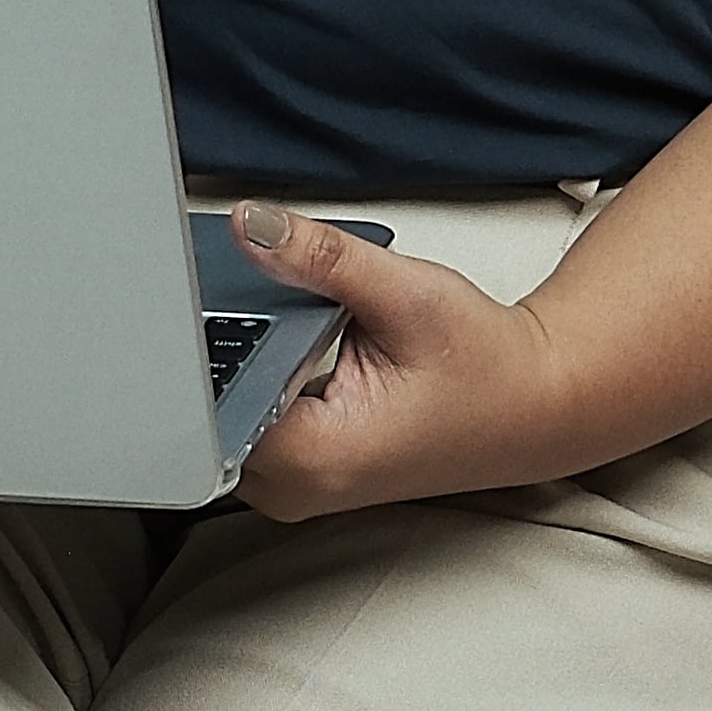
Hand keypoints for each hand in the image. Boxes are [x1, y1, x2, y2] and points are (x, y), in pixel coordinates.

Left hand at [225, 204, 597, 520]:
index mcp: (315, 457)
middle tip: (222, 282)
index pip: (205, 406)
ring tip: (257, 305)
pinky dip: (253, 369)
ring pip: (223, 413)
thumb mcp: (405, 294)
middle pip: (207, 410)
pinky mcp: (302, 468)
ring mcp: (295, 484)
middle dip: (212, 340)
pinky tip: (275, 333)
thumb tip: (252, 224)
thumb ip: (321, 257)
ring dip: (233, 354)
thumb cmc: (485, 366)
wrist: (532, 405)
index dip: (190, 343)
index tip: (179, 290)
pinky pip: (248, 416)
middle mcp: (296, 486)